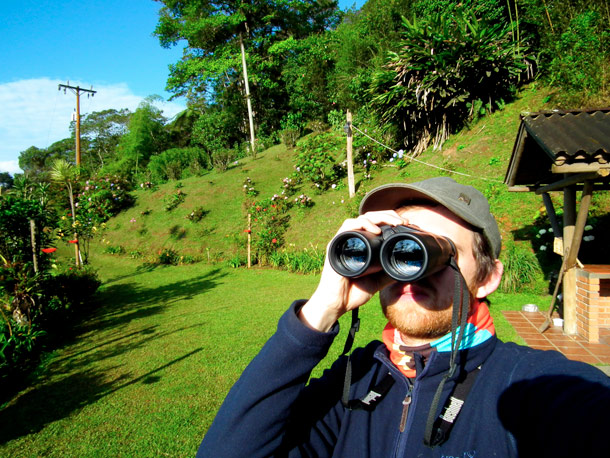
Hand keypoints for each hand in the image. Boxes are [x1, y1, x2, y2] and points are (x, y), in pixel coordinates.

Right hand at [299, 210, 408, 331]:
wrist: (337, 304)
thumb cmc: (352, 293)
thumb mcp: (377, 282)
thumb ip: (388, 274)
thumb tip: (405, 269)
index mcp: (363, 245)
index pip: (377, 223)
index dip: (391, 220)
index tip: (406, 225)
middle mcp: (353, 240)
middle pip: (371, 217)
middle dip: (389, 215)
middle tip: (403, 222)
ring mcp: (344, 241)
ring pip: (362, 218)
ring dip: (379, 217)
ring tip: (392, 224)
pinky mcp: (336, 244)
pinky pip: (348, 226)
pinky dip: (362, 224)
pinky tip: (375, 231)